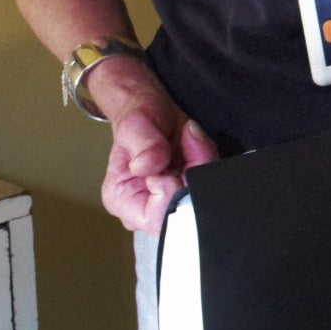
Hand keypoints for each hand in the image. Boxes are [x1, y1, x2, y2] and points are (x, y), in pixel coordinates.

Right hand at [92, 61, 216, 233]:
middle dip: (192, 174)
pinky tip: (197, 146)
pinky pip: (209, 184)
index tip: (167, 161)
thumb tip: (147, 166)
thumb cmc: (138, 119)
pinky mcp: (189, 191)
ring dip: (202, 164)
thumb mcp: (136, 124)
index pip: (154, 217)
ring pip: (200, 197)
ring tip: (190, 140)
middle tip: (188, 142)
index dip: (170, 192)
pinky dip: (208, 162)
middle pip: (183, 209)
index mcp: (121, 200)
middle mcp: (145, 208)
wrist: (152, 112)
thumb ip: (144, 145)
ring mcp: (170, 201)